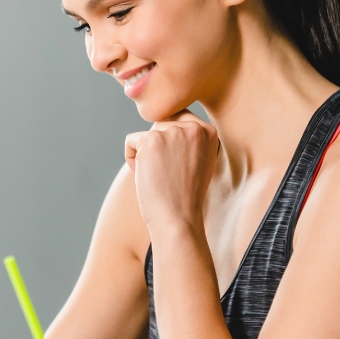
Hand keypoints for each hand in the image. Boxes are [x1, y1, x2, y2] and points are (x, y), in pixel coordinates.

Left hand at [124, 110, 217, 235]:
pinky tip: (145, 176)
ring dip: (145, 155)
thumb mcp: (199, 160)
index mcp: (208, 130)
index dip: (171, 143)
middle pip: (161, 124)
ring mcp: (172, 132)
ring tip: (159, 176)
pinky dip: (132, 159)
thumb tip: (164, 122)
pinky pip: (130, 141)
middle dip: (158, 148)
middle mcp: (193, 127)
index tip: (176, 167)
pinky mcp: (151, 140)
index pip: (179, 120)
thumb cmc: (185, 195)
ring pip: (146, 134)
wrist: (178, 219)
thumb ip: (188, 138)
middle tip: (167, 174)